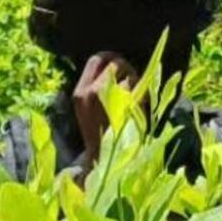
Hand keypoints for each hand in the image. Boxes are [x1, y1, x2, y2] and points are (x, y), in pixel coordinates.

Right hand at [72, 52, 137, 170]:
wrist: (105, 162)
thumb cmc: (103, 134)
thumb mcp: (91, 109)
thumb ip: (100, 87)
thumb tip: (117, 64)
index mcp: (79, 93)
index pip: (96, 59)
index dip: (111, 57)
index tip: (120, 65)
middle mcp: (89, 93)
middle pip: (114, 61)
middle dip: (127, 66)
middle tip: (133, 79)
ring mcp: (106, 99)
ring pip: (128, 73)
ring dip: (136, 81)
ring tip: (136, 97)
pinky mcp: (122, 105)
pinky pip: (137, 88)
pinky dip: (142, 93)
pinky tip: (140, 106)